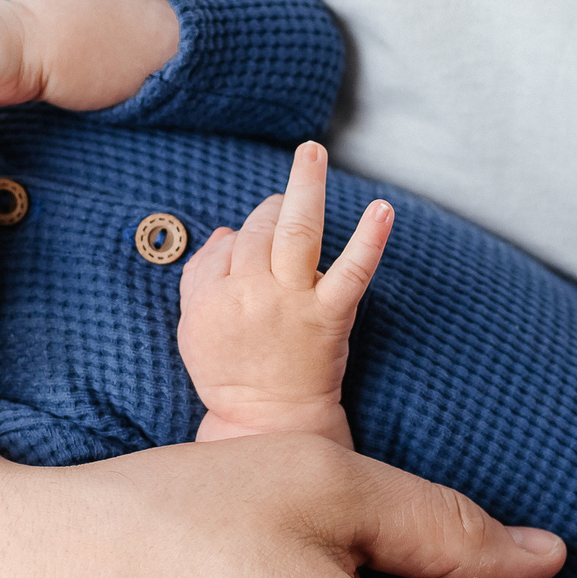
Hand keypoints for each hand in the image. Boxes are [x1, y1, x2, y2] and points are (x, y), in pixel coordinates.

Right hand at [181, 142, 392, 445]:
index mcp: (211, 296)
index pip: (229, 243)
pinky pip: (351, 271)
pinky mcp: (329, 317)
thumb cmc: (230, 375)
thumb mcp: (193, 329)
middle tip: (285, 204)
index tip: (255, 247)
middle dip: (273, 210)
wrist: (268, 424)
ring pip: (295, 232)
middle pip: (258, 230)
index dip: (245, 240)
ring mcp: (290, 303)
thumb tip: (227, 232)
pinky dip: (369, 239)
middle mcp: (248, 294)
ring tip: (312, 153)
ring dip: (306, 186)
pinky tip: (383, 210)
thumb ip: (201, 277)